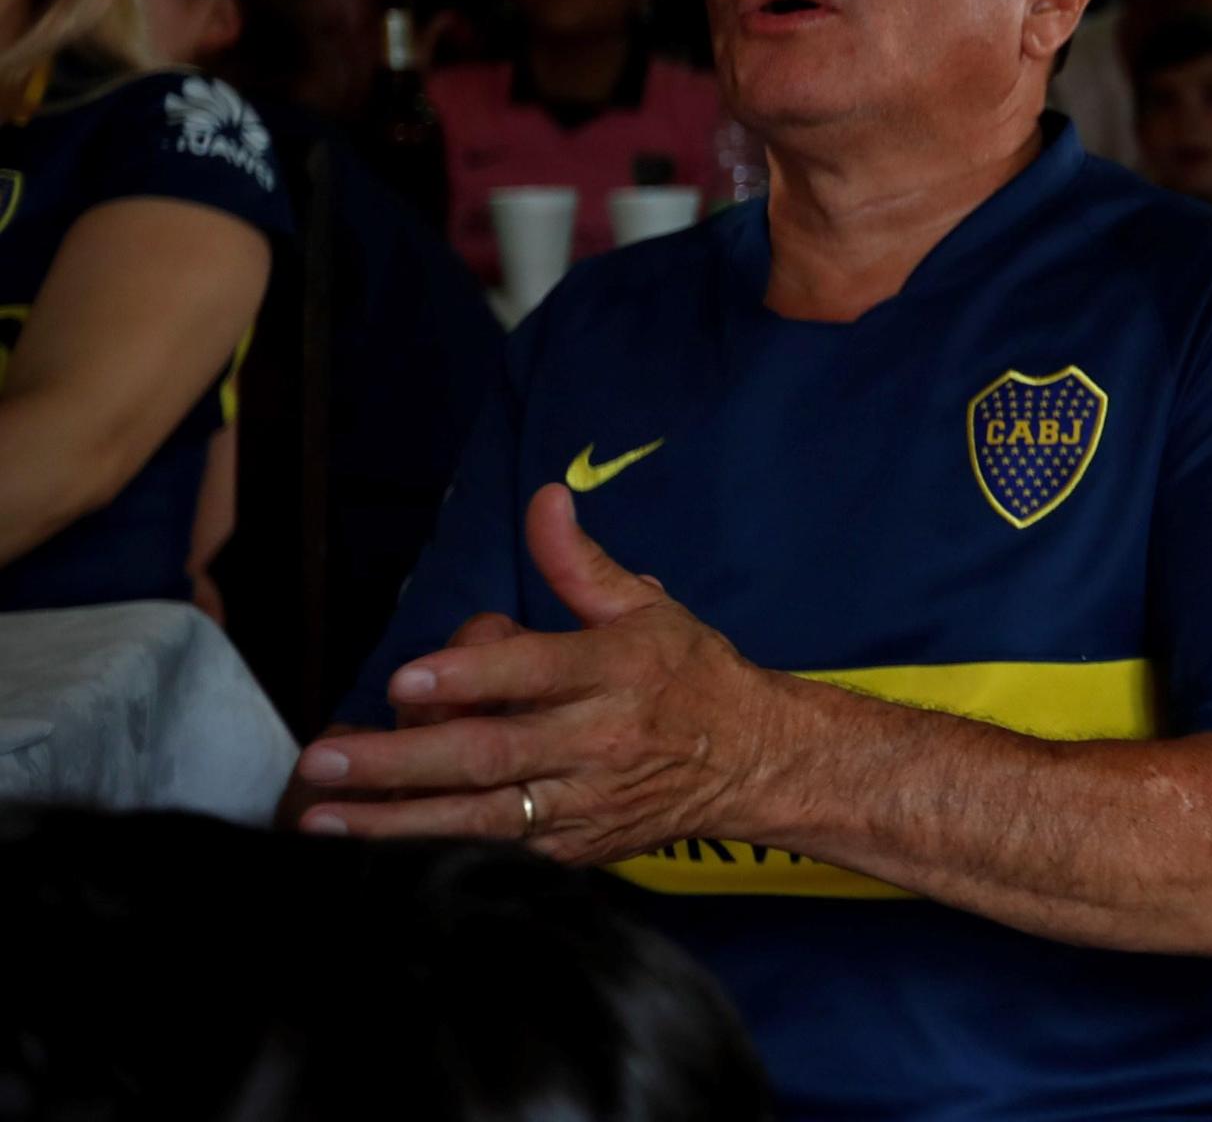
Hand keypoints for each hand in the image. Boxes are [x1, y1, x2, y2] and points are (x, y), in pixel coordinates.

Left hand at [291, 485, 794, 865]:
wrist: (752, 762)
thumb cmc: (690, 674)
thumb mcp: (646, 607)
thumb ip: (579, 563)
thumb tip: (543, 498)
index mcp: (617, 670)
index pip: (537, 671)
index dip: (472, 674)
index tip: (407, 677)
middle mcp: (597, 741)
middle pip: (490, 753)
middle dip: (400, 760)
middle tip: (325, 760)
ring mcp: (581, 803)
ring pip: (479, 817)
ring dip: (393, 821)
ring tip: (320, 818)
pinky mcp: (572, 847)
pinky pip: (493, 850)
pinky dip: (431, 852)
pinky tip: (369, 848)